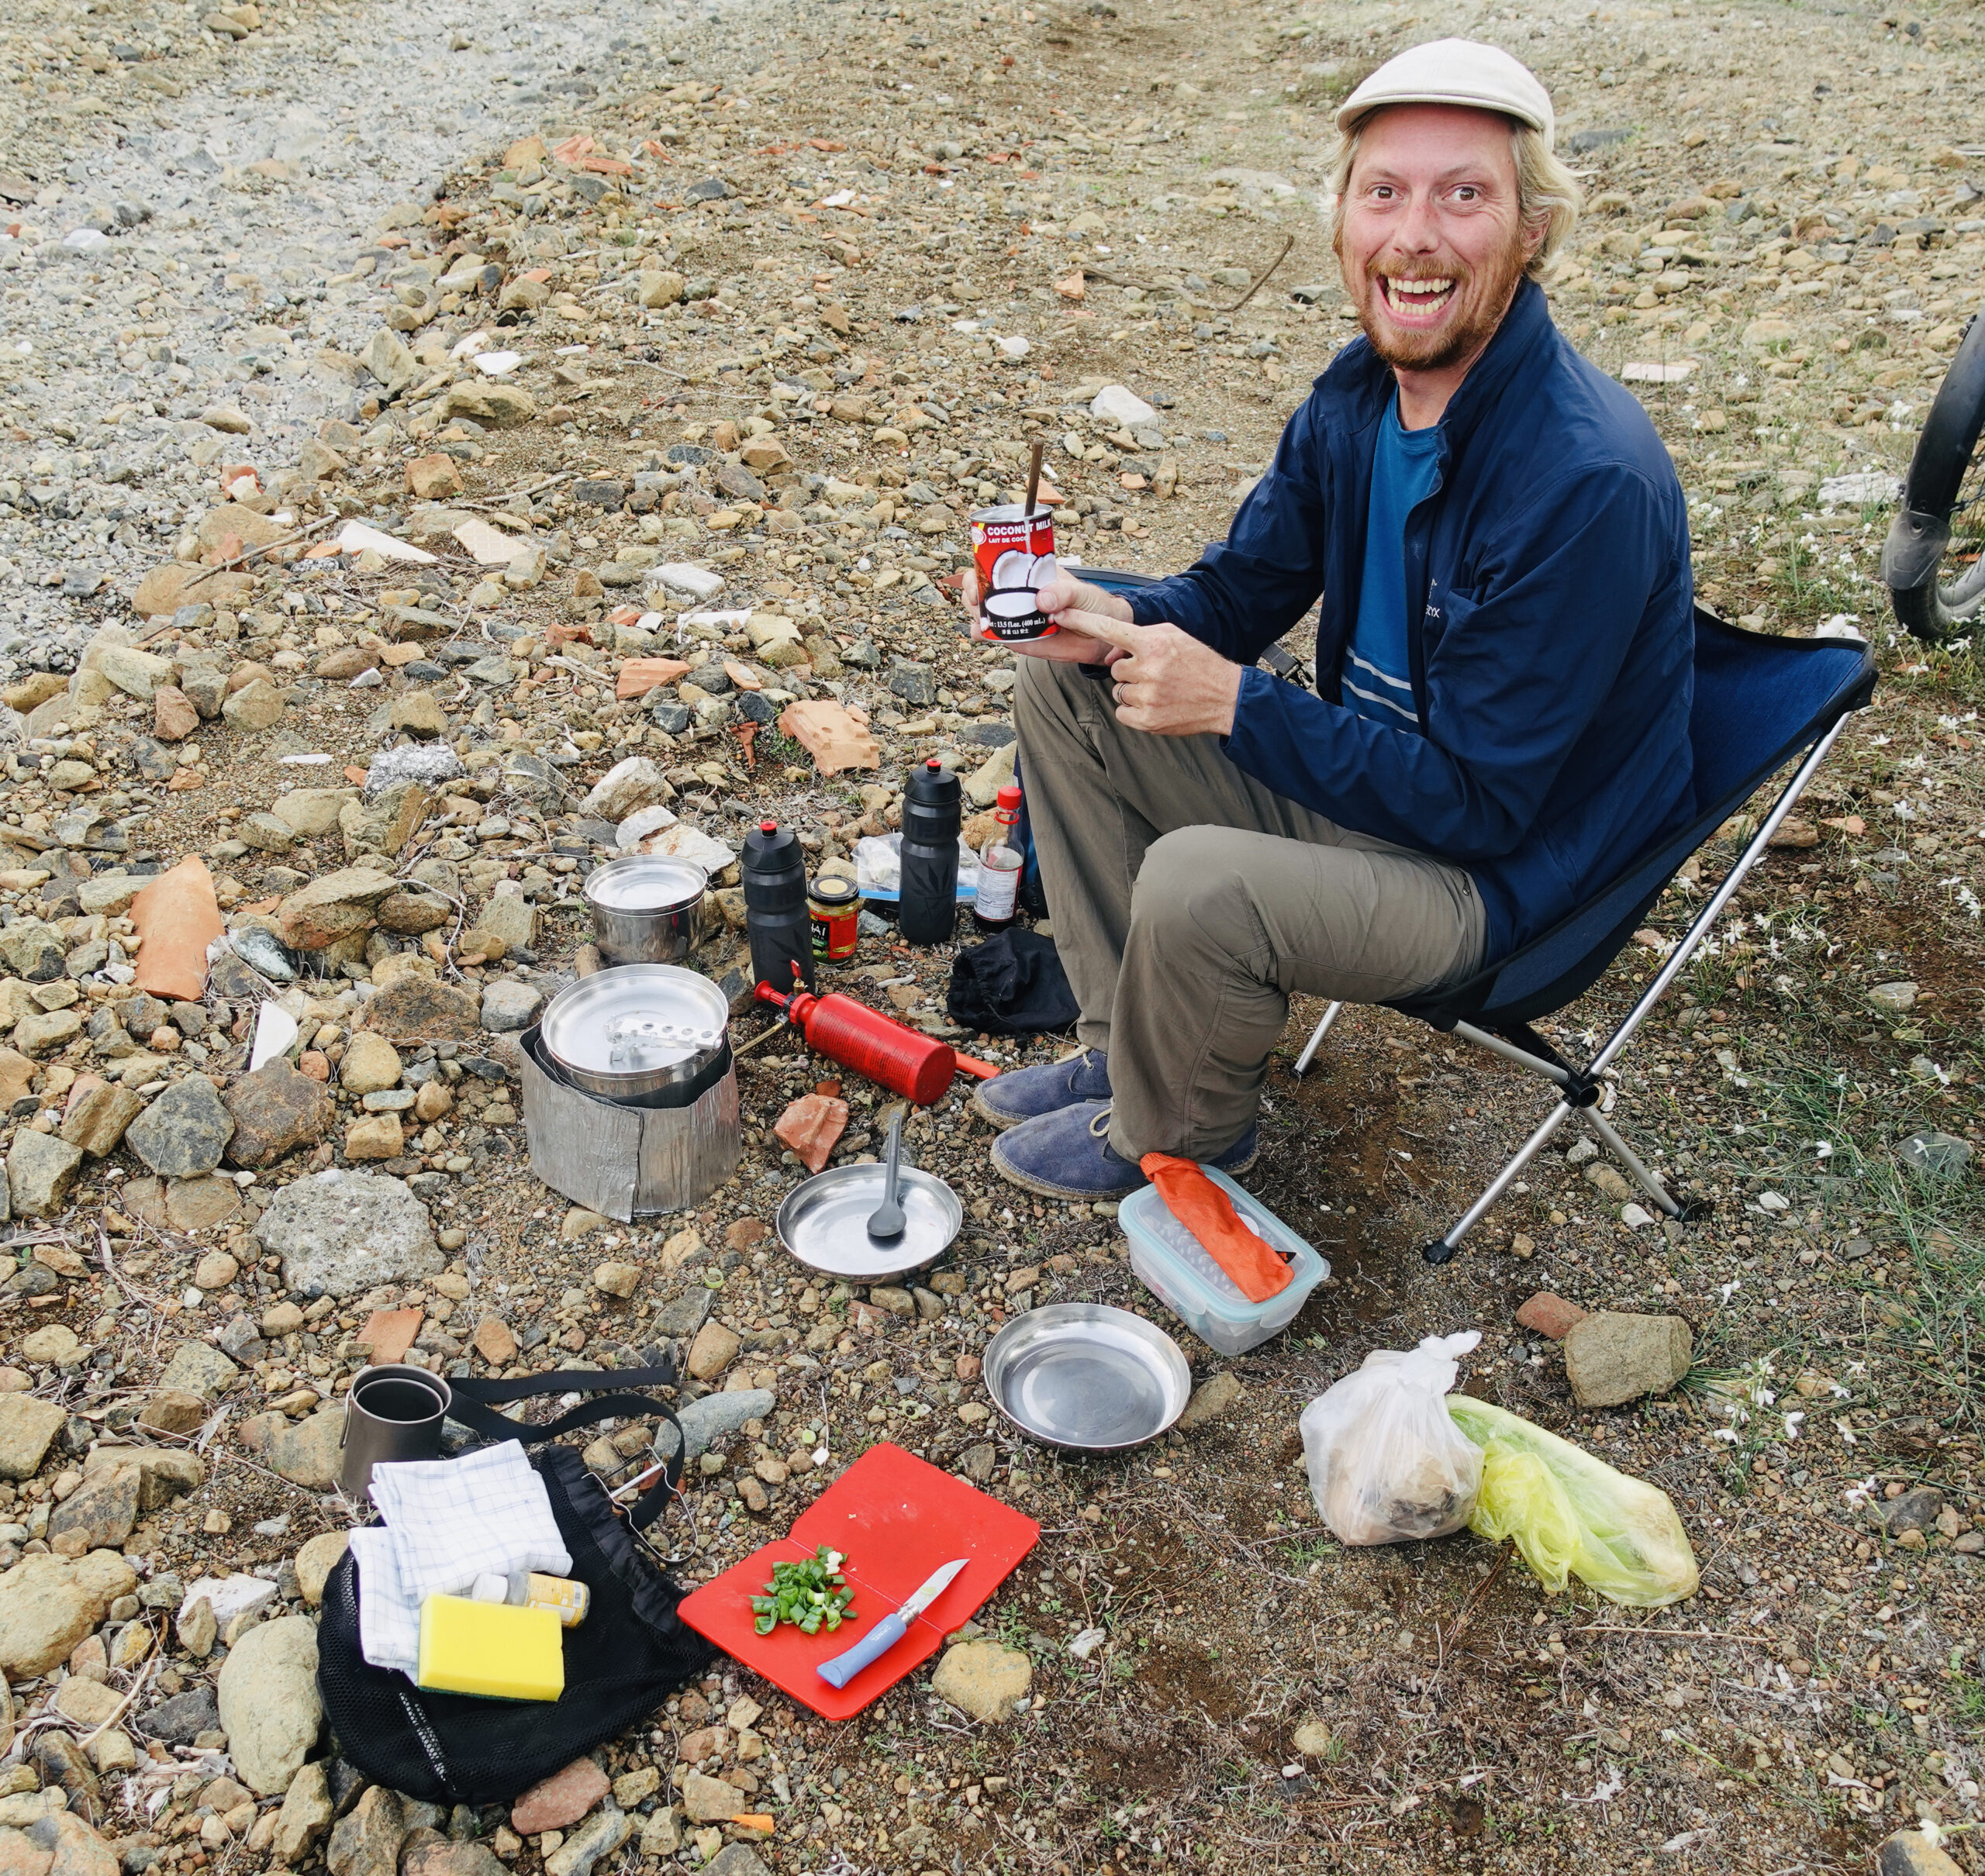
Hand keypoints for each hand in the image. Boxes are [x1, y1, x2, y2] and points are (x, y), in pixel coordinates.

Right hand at [962, 567, 1133, 662]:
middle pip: (984, 587)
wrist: (1101, 636)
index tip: (979, 577)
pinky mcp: (1019, 637)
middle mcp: (1018, 593)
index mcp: (1030, 574)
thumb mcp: (1082, 593)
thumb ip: (1064, 593)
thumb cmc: (1092, 605)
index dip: (981, 568)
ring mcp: (1016, 615)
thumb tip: (1042, 601)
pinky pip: (995, 634)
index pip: (998, 564)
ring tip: (980, 620)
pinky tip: (980, 633)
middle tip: (977, 602)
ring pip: (985, 611)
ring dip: (975, 613)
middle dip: (972, 592)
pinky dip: (983, 633)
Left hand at [1058, 610, 1243, 737]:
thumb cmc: (1198, 663)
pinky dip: (1133, 710)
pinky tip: (1154, 705)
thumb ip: (1141, 637)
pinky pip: (1122, 712)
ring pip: (1119, 691)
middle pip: (1115, 669)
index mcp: (1153, 644)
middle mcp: (1148, 669)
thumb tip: (1112, 650)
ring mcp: (1148, 697)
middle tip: (1155, 674)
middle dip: (1130, 671)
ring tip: (1160, 689)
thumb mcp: (1173, 636)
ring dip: (1133, 690)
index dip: (1082, 621)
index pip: (1109, 629)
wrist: (1224, 696)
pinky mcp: (1148, 721)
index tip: (1060, 615)